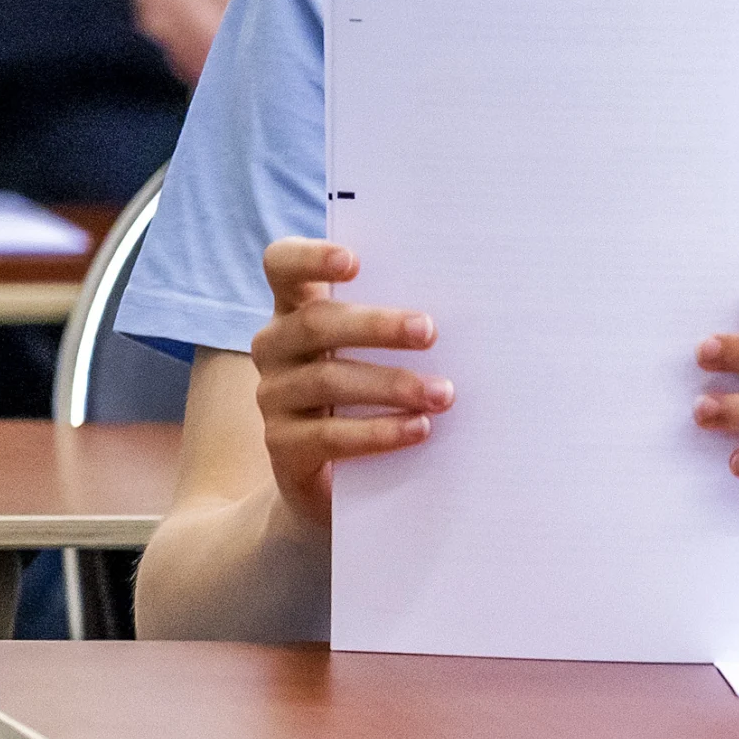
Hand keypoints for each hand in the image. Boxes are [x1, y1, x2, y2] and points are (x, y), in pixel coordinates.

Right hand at [247, 237, 448, 531]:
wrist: (331, 482)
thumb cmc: (366, 396)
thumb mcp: (370, 353)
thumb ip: (394, 327)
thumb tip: (465, 310)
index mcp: (294, 308)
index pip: (282, 265)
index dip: (311, 257)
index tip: (355, 262)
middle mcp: (274, 346)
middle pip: (316, 323)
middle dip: (377, 326)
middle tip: (430, 331)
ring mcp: (272, 397)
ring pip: (328, 381)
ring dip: (392, 384)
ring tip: (443, 393)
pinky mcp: (281, 446)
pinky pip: (330, 436)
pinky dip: (379, 432)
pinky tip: (418, 429)